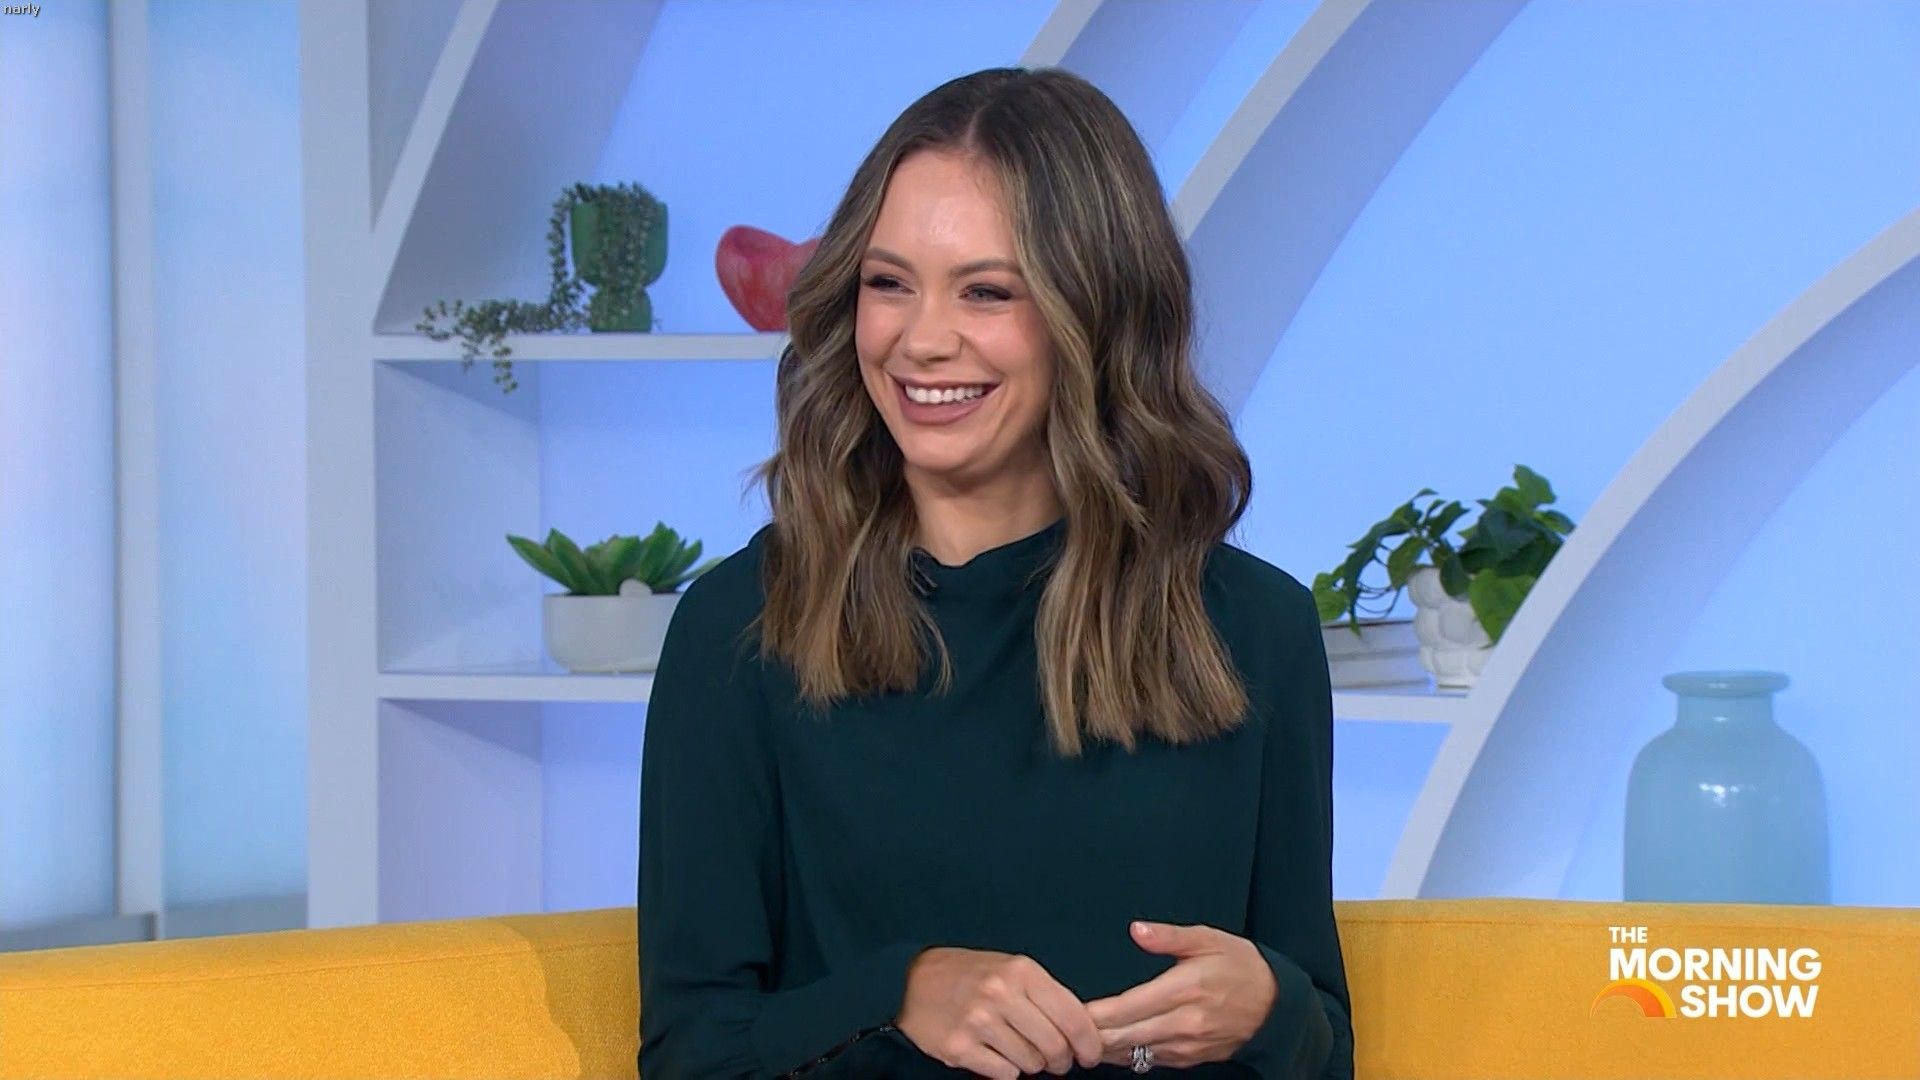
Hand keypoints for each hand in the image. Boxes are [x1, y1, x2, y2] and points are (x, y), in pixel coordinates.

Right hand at [896, 946, 1104, 1077]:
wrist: (911, 979)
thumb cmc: (969, 975)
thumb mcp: (1010, 969)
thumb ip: (1045, 996)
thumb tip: (1081, 1034)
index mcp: (1021, 971)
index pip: (1074, 1016)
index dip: (1089, 1043)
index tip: (1091, 1055)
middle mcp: (1001, 994)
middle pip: (1055, 1046)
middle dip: (1061, 1060)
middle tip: (1056, 1061)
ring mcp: (979, 1021)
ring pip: (1031, 1064)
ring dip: (1031, 1064)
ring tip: (1016, 1048)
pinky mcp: (960, 1047)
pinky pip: (1004, 1074)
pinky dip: (1005, 1070)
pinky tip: (994, 1054)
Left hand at [1084, 921, 1276, 1069]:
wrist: (1277, 1006)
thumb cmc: (1242, 967)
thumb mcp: (1209, 939)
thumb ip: (1169, 936)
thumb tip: (1136, 930)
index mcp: (1184, 990)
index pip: (1127, 1008)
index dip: (1094, 1013)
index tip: (1068, 1009)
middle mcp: (1183, 1023)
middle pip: (1123, 1037)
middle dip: (1090, 1035)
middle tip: (1060, 1028)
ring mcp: (1186, 1045)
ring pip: (1133, 1054)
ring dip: (1104, 1048)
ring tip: (1075, 1040)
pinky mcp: (1190, 1059)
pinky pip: (1149, 1061)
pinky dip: (1126, 1055)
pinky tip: (1107, 1047)